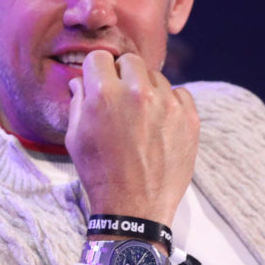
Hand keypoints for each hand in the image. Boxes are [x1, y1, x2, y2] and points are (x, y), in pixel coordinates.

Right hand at [65, 50, 198, 225]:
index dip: (97, 70)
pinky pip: (179, 94)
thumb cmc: (100, 173)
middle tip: (120, 97)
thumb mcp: (75, 138)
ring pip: (156, 77)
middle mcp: (137, 93)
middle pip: (131, 60)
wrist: (134, 207)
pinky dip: (169, 104)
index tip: (99, 82)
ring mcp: (167, 104)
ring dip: (147, 89)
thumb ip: (78, 102)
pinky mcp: (189, 118)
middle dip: (122, 74)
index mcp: (104, 95)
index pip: (100, 57)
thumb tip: (81, 81)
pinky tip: (159, 125)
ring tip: (140, 117)